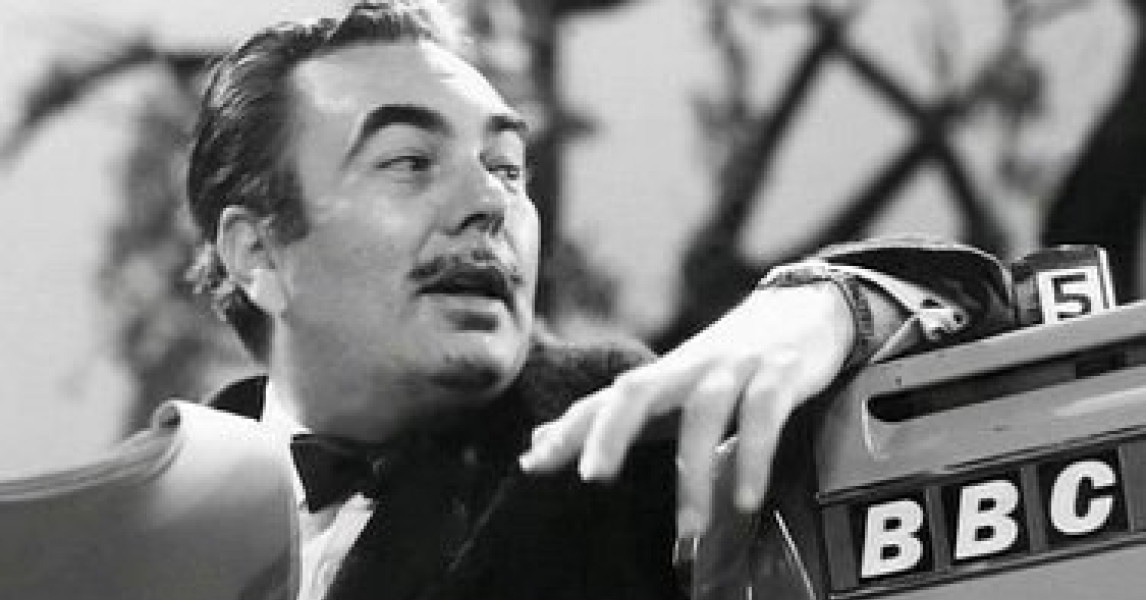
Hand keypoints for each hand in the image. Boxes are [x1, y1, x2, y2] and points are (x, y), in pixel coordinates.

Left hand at [518, 282, 854, 537]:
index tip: (534, 462)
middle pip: (638, 389)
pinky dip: (753, 458)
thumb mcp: (672, 385)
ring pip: (703, 414)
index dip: (569, 429)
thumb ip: (615, 416)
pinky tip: (744, 499)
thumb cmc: (728, 359)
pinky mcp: (780, 375)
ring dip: (694, 474)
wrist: (804, 308)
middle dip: (610, 431)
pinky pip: (762, 417)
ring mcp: (735, 368)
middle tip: (591, 478)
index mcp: (662, 374)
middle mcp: (690, 366)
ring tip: (689, 529)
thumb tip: (543, 440)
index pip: (605, 399)